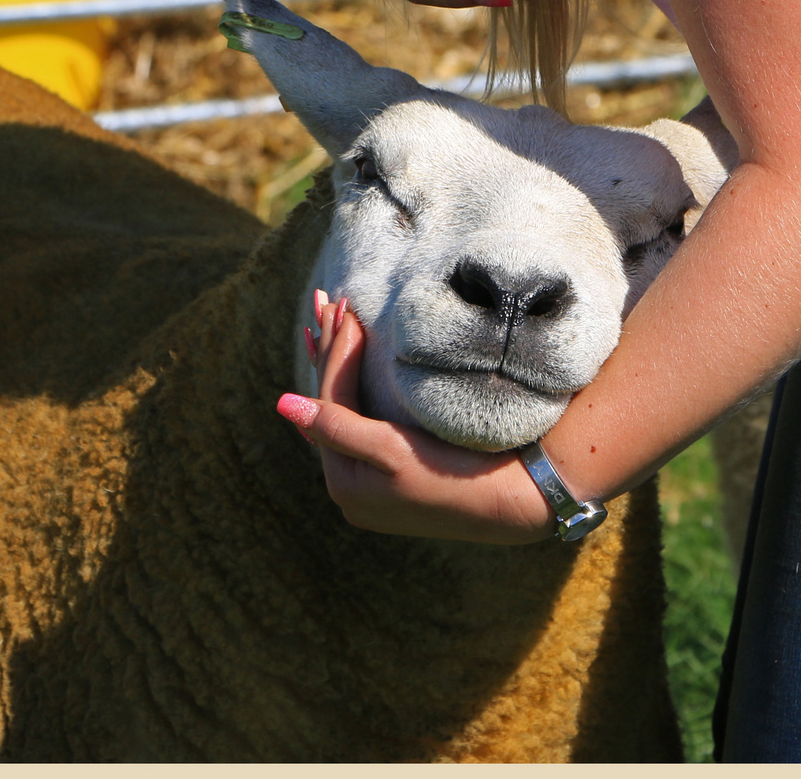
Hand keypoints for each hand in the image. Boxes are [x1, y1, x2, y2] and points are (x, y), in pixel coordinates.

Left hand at [279, 292, 555, 543]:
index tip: (345, 304)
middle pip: (333, 403)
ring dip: (340, 365)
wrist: (519, 502)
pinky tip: (351, 369)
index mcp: (345, 482)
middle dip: (330, 351)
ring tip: (328, 322)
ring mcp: (374, 479)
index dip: (336, 350)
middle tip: (326, 299)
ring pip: (347, 409)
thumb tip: (281, 403)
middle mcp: (352, 485)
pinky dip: (357, 389)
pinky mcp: (397, 472)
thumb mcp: (392, 452)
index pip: (330, 400)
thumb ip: (337, 427)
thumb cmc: (457, 476)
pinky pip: (364, 421)